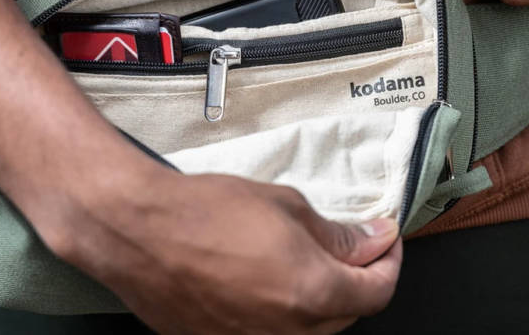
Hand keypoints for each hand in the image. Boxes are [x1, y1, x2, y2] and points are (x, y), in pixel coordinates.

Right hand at [37, 158, 402, 333]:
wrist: (139, 232)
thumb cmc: (206, 212)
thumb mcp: (285, 207)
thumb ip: (336, 234)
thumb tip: (371, 241)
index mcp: (313, 294)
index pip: (377, 292)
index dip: (389, 263)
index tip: (385, 242)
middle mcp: (289, 333)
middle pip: (348, 315)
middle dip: (357, 280)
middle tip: (351, 245)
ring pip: (311, 329)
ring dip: (321, 298)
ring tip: (305, 260)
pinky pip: (271, 334)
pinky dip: (283, 311)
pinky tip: (268, 280)